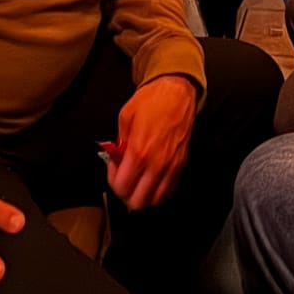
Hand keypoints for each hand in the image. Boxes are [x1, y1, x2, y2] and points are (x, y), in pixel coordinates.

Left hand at [106, 75, 197, 210]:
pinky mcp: (181, 165)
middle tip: (124, 177)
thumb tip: (116, 159)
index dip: (113, 180)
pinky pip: (168, 190)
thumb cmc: (151, 101)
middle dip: (126, 193)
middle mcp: (156, 164)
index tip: (114, 167)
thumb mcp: (125, 117)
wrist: (177, 92)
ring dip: (143, 194)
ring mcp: (171, 167)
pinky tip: (151, 176)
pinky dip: (157, 190)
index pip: (121, 187)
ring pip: (154, 200)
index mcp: (139, 151)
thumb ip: (118, 143)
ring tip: (138, 179)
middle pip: (137, 201)